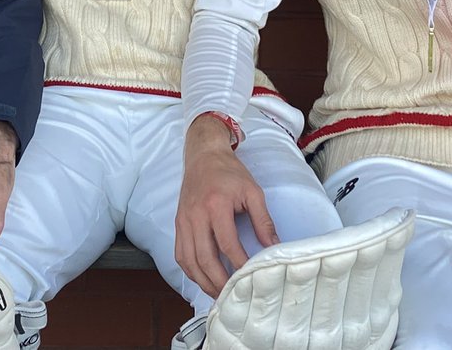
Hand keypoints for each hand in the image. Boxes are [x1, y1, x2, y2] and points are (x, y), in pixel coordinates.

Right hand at [174, 114, 277, 297]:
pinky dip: (190, 270)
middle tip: (233, 296)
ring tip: (218, 293)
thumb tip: (274, 247)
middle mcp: (195, 215)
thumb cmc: (228, 172)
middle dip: (219, 281)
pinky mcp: (178, 223)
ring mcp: (183, 220)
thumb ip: (263, 220)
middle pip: (204, 258)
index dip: (238, 265)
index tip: (250, 278)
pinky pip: (180, 254)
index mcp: (215, 205)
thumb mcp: (253, 191)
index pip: (227, 244)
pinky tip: (202, 278)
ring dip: (203, 281)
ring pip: (189, 260)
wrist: (203, 155)